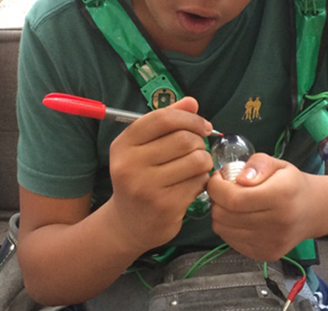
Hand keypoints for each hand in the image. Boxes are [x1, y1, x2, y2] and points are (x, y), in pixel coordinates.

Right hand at [105, 97, 213, 251]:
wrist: (128, 224)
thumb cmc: (140, 178)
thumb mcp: (144, 148)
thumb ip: (167, 121)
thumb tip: (192, 102)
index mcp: (123, 145)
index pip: (163, 118)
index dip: (189, 118)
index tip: (203, 126)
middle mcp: (130, 165)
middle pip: (184, 139)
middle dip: (199, 142)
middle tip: (198, 149)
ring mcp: (147, 187)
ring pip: (196, 160)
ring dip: (204, 161)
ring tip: (196, 167)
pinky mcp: (165, 206)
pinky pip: (198, 182)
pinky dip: (202, 180)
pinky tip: (192, 184)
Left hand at [207, 154, 313, 261]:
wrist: (312, 211)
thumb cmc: (292, 185)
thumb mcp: (278, 164)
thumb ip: (258, 164)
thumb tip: (240, 179)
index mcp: (280, 196)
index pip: (233, 198)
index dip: (217, 188)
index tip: (217, 178)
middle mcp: (277, 223)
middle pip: (225, 215)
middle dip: (217, 200)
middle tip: (225, 190)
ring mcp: (271, 242)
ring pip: (223, 230)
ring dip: (221, 214)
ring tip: (233, 203)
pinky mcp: (265, 254)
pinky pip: (231, 241)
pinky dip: (228, 228)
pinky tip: (240, 217)